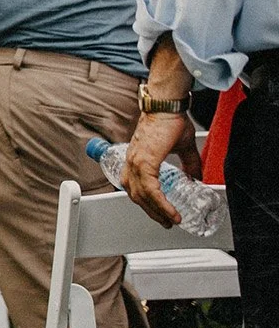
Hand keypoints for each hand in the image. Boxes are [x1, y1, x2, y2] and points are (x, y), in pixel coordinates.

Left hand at [122, 111, 201, 228]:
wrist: (167, 106)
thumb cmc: (170, 120)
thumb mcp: (181, 147)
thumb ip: (188, 164)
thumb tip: (196, 178)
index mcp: (137, 158)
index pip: (134, 186)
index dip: (145, 201)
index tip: (158, 211)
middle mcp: (132, 161)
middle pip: (136, 195)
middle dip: (151, 211)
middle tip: (166, 221)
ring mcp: (136, 161)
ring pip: (141, 195)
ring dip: (157, 211)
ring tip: (171, 220)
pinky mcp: (144, 161)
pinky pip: (149, 189)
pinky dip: (160, 203)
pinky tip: (170, 211)